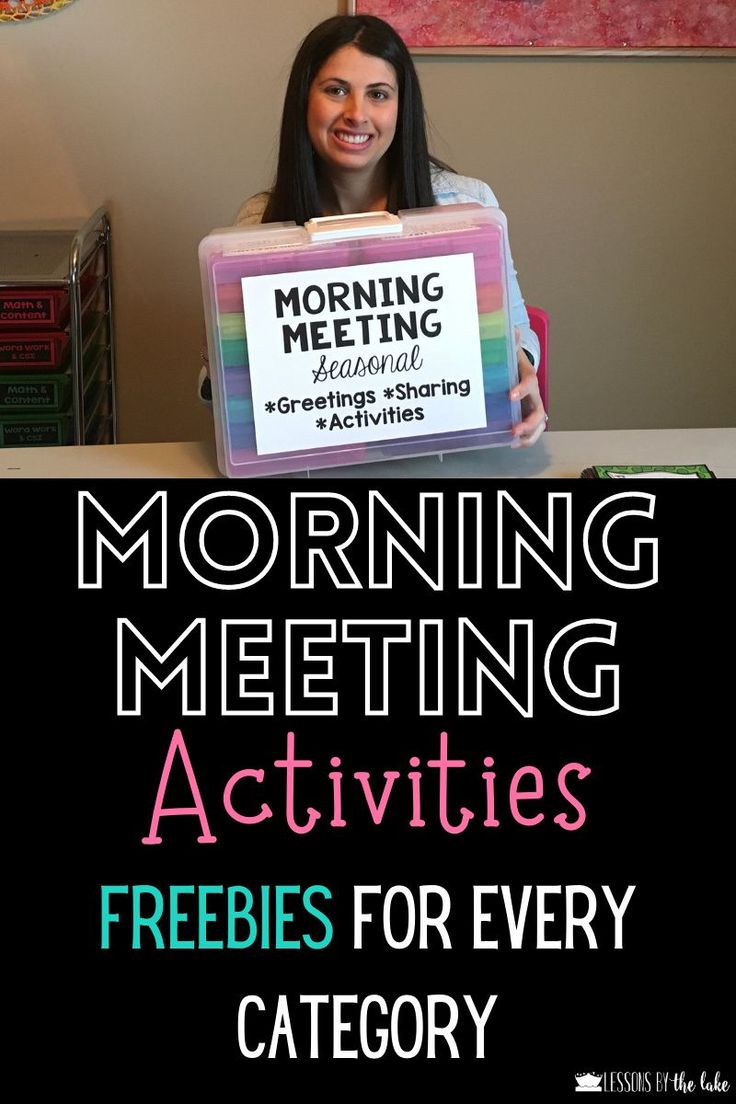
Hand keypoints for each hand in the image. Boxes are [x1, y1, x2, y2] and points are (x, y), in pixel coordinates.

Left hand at [509, 327, 546, 446]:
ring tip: (514, 440)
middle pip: (539, 412)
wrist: (519, 373)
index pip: (530, 382)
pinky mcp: (527, 418)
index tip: (511, 395)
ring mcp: (532, 409)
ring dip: (529, 435)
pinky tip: (512, 443)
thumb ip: (511, 343)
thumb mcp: (511, 352)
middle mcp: (535, 396)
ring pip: (538, 425)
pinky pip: (531, 432)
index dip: (522, 389)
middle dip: (529, 422)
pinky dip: (524, 439)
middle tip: (515, 429)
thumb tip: (514, 329)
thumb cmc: (514, 364)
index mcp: (529, 378)